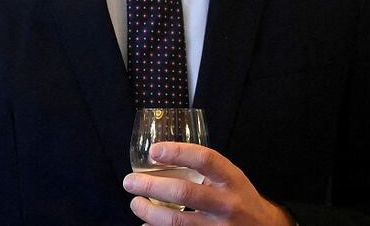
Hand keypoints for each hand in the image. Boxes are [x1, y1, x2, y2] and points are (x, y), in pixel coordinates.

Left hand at [123, 142, 294, 224]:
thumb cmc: (240, 198)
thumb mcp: (230, 178)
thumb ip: (204, 170)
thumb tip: (161, 159)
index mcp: (232, 180)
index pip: (205, 159)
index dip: (178, 153)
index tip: (154, 151)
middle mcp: (226, 204)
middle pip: (184, 192)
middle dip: (151, 185)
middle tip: (130, 181)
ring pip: (176, 221)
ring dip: (149, 212)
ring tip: (135, 204)